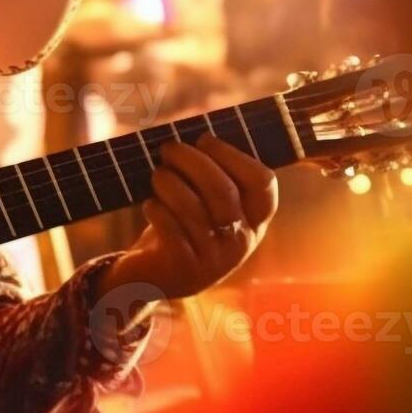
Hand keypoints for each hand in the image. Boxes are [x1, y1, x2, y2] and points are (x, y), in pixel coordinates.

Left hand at [98, 135, 278, 300]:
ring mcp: (214, 259)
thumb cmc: (183, 227)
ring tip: (157, 174)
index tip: (204, 139)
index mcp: (256, 220)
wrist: (155, 278)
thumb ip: (213, 174)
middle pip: (222, 189)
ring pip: (191, 207)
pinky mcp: (184, 268)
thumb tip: (198, 134)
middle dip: (191, 160)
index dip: (233, 154)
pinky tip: (149, 204)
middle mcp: (241, 241)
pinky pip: (169, 226)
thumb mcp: (207, 206)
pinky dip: (155, 208)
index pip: (262, 182)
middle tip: (168, 148)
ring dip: (169, 181)